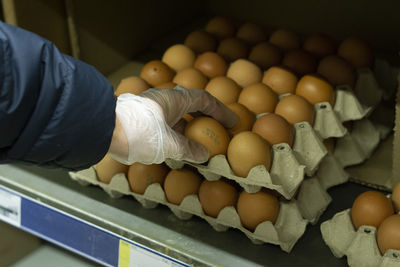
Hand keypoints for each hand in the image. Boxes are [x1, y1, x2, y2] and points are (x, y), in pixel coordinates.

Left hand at [109, 86, 236, 164]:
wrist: (103, 131)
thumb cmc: (138, 133)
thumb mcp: (169, 145)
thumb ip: (189, 150)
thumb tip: (204, 154)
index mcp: (174, 99)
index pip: (204, 100)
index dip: (220, 110)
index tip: (232, 122)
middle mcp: (164, 100)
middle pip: (192, 106)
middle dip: (206, 118)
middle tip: (218, 130)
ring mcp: (152, 109)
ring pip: (178, 116)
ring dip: (190, 128)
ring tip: (200, 144)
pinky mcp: (143, 119)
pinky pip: (167, 124)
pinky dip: (177, 134)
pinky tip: (178, 148)